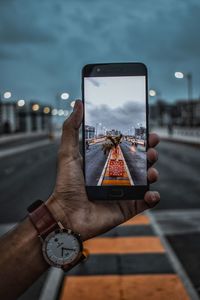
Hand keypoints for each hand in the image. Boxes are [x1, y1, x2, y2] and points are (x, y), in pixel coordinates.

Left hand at [46, 100, 159, 240]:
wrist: (66, 214)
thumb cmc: (66, 184)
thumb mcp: (67, 152)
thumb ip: (72, 128)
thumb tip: (78, 103)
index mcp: (107, 161)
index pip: (127, 147)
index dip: (139, 140)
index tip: (147, 132)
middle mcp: (117, 175)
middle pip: (140, 161)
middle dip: (150, 153)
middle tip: (152, 149)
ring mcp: (124, 191)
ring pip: (146, 179)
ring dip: (153, 173)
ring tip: (151, 171)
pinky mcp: (127, 207)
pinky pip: (146, 202)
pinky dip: (153, 197)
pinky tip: (151, 193)